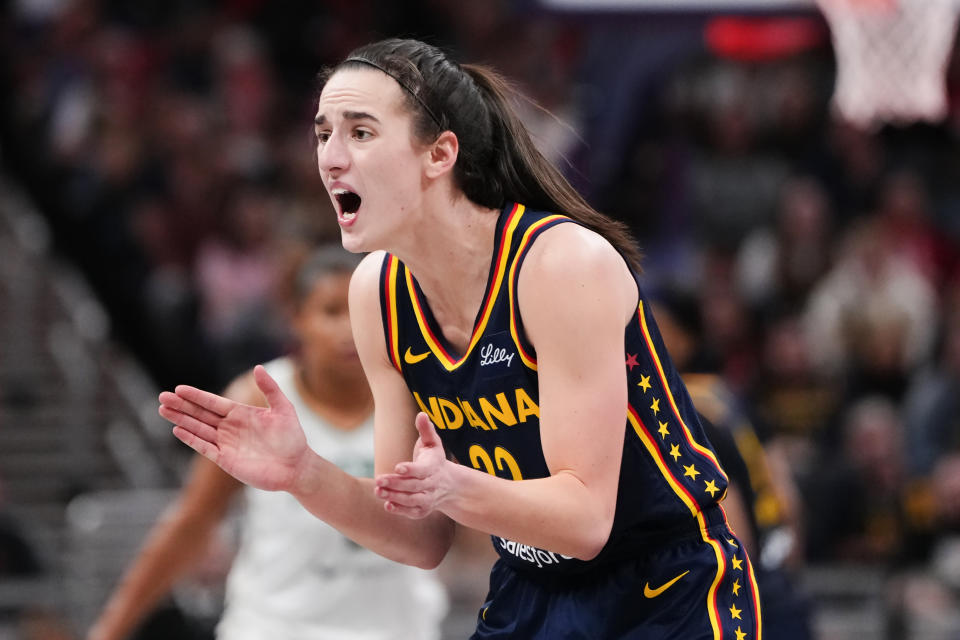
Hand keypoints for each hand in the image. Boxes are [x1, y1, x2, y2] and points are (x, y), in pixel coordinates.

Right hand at [159, 365, 307, 491]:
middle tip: (162, 397)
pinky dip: (192, 439)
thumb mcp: (284, 409)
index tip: (179, 389)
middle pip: (200, 414)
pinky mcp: (226, 460)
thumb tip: (258, 368)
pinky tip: (178, 430)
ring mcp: (226, 444)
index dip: (196, 396)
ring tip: (163, 410)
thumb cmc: (292, 437)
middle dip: (182, 406)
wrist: (296, 467)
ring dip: (181, 420)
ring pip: (198, 429)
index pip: (213, 402)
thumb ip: (270, 389)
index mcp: (241, 413)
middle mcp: (230, 427)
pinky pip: (205, 447)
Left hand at [374, 412, 451, 517]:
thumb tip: (421, 414)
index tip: (397, 467)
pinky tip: (387, 505)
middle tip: (379, 480)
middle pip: (414, 486)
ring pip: (412, 500)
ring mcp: (429, 498)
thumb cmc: (434, 459)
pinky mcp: (423, 509)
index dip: (410, 470)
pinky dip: (400, 510)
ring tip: (378, 491)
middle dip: (396, 484)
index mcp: (434, 467)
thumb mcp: (433, 443)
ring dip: (395, 497)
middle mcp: (432, 484)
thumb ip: (426, 430)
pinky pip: (412, 512)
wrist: (450, 484)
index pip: (422, 470)